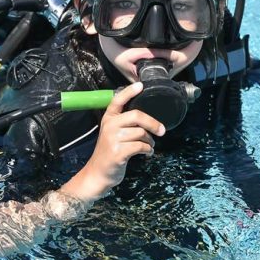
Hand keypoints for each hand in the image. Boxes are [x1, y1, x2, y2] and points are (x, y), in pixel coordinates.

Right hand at [60, 82, 164, 201]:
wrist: (98, 174)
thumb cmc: (108, 153)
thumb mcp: (112, 134)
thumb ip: (124, 124)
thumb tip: (146, 119)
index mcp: (108, 119)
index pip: (117, 100)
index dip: (129, 92)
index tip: (140, 85)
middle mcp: (109, 126)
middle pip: (136, 116)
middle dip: (152, 123)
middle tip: (161, 131)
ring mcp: (113, 139)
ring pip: (141, 133)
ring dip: (150, 140)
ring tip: (150, 145)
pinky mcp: (118, 152)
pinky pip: (141, 146)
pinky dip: (148, 150)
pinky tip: (147, 152)